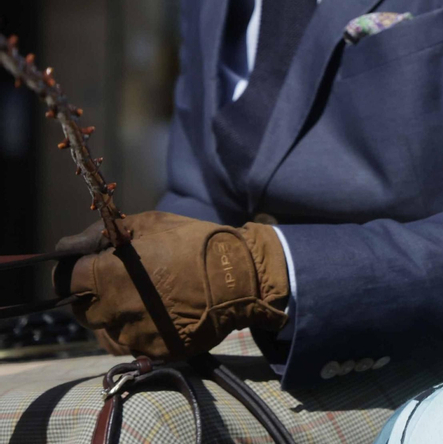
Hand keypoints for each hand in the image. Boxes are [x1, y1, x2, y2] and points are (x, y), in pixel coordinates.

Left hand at [58, 211, 289, 358]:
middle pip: (82, 309)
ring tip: (140, 301)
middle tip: (116, 284)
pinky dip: (138, 332)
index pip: (66, 280)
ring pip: (105, 331)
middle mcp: (115, 308)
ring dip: (114, 317)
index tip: (80, 269)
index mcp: (110, 274)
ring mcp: (134, 334)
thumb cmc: (196, 244)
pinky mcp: (154, 352)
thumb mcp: (152, 224)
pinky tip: (157, 316)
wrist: (241, 277)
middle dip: (93, 296)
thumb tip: (75, 245)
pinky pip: (132, 345)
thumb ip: (106, 233)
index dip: (70, 273)